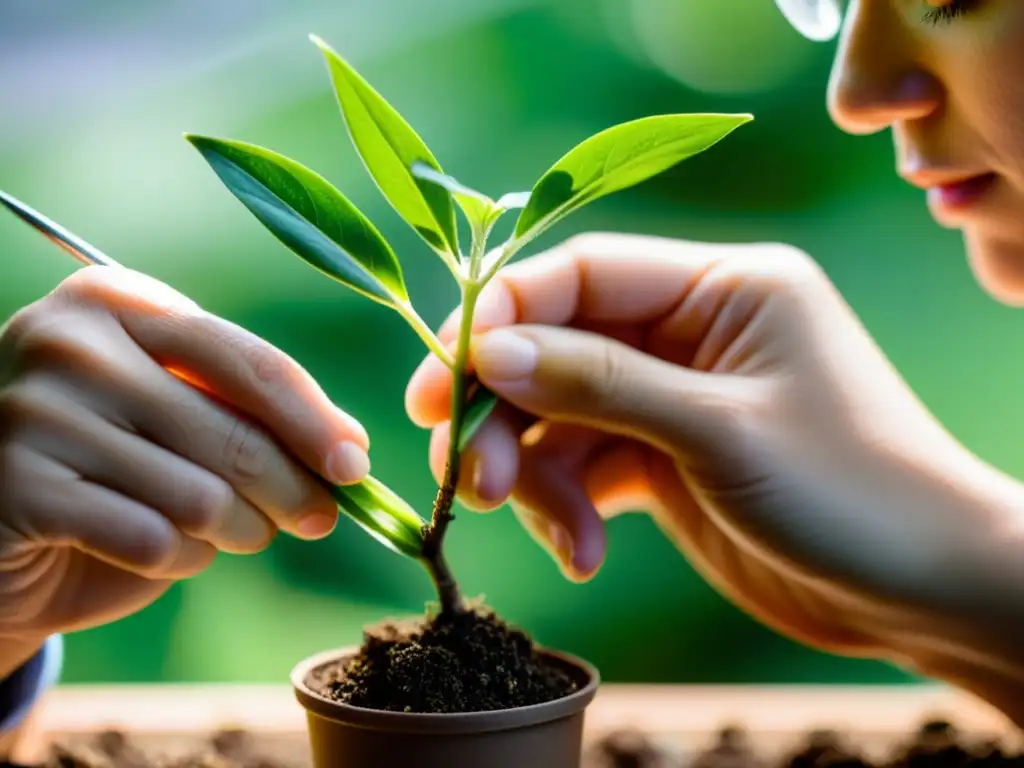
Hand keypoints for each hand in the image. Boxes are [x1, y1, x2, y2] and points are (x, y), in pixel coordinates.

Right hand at [0, 265, 369, 670]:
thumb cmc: (111, 459)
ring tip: (232, 533)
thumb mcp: (180, 412)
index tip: (355, 465)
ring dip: (239, 532)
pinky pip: (153, 541)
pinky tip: (163, 550)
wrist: (1, 524)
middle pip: (235, 435)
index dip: (315, 420)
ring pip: (202, 498)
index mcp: (120, 301)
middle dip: (294, 490)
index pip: (250, 362)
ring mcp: (36, 412)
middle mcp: (71, 342)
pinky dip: (180, 560)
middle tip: (318, 518)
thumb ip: (251, 415)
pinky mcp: (18, 488)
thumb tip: (349, 445)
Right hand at [406, 233, 1023, 663]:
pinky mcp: (662, 456)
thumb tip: (490, 350)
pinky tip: (583, 553)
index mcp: (722, 285)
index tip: (446, 379)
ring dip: (533, 473)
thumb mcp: (719, 431)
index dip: (502, 318)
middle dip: (504, 410)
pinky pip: (584, 466)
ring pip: (560, 414)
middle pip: (556, 346)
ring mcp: (672, 395)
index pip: (582, 273)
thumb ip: (601, 383)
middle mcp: (691, 328)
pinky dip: (568, 508)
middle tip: (461, 471)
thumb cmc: (848, 492)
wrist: (916, 590)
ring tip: (547, 529)